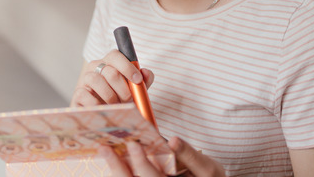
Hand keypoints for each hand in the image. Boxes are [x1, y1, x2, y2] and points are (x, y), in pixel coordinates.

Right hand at [70, 50, 154, 106]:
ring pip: (96, 80)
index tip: (138, 80)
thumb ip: (144, 80)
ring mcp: (85, 79)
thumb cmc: (122, 97)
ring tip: (118, 107)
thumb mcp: (135, 89)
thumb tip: (146, 73)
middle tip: (130, 101)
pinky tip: (105, 109)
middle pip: (110, 72)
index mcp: (110, 62)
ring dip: (110, 96)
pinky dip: (97, 104)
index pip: (116, 55)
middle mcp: (96, 67)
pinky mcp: (78, 93)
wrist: (106, 114)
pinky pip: (85, 95)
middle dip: (123, 89)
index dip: (128, 67)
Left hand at [99, 136, 224, 176]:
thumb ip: (190, 155)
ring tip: (105, 151)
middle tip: (105, 148)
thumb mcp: (208, 168)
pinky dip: (122, 172)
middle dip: (117, 167)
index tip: (133, 144)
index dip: (141, 162)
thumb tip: (173, 141)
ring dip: (116, 170)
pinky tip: (114, 160)